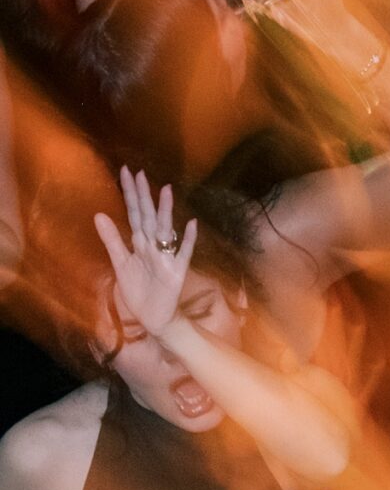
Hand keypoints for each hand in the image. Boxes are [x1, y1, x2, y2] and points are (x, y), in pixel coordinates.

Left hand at [94, 167, 197, 340]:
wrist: (153, 317)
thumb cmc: (139, 291)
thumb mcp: (121, 263)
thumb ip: (111, 240)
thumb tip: (98, 214)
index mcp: (139, 243)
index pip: (134, 213)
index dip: (130, 194)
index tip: (125, 171)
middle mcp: (153, 246)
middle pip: (148, 216)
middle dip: (144, 196)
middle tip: (139, 173)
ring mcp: (166, 258)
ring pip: (165, 230)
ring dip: (166, 211)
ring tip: (166, 190)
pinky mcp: (176, 273)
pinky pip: (184, 254)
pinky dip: (188, 241)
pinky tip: (191, 225)